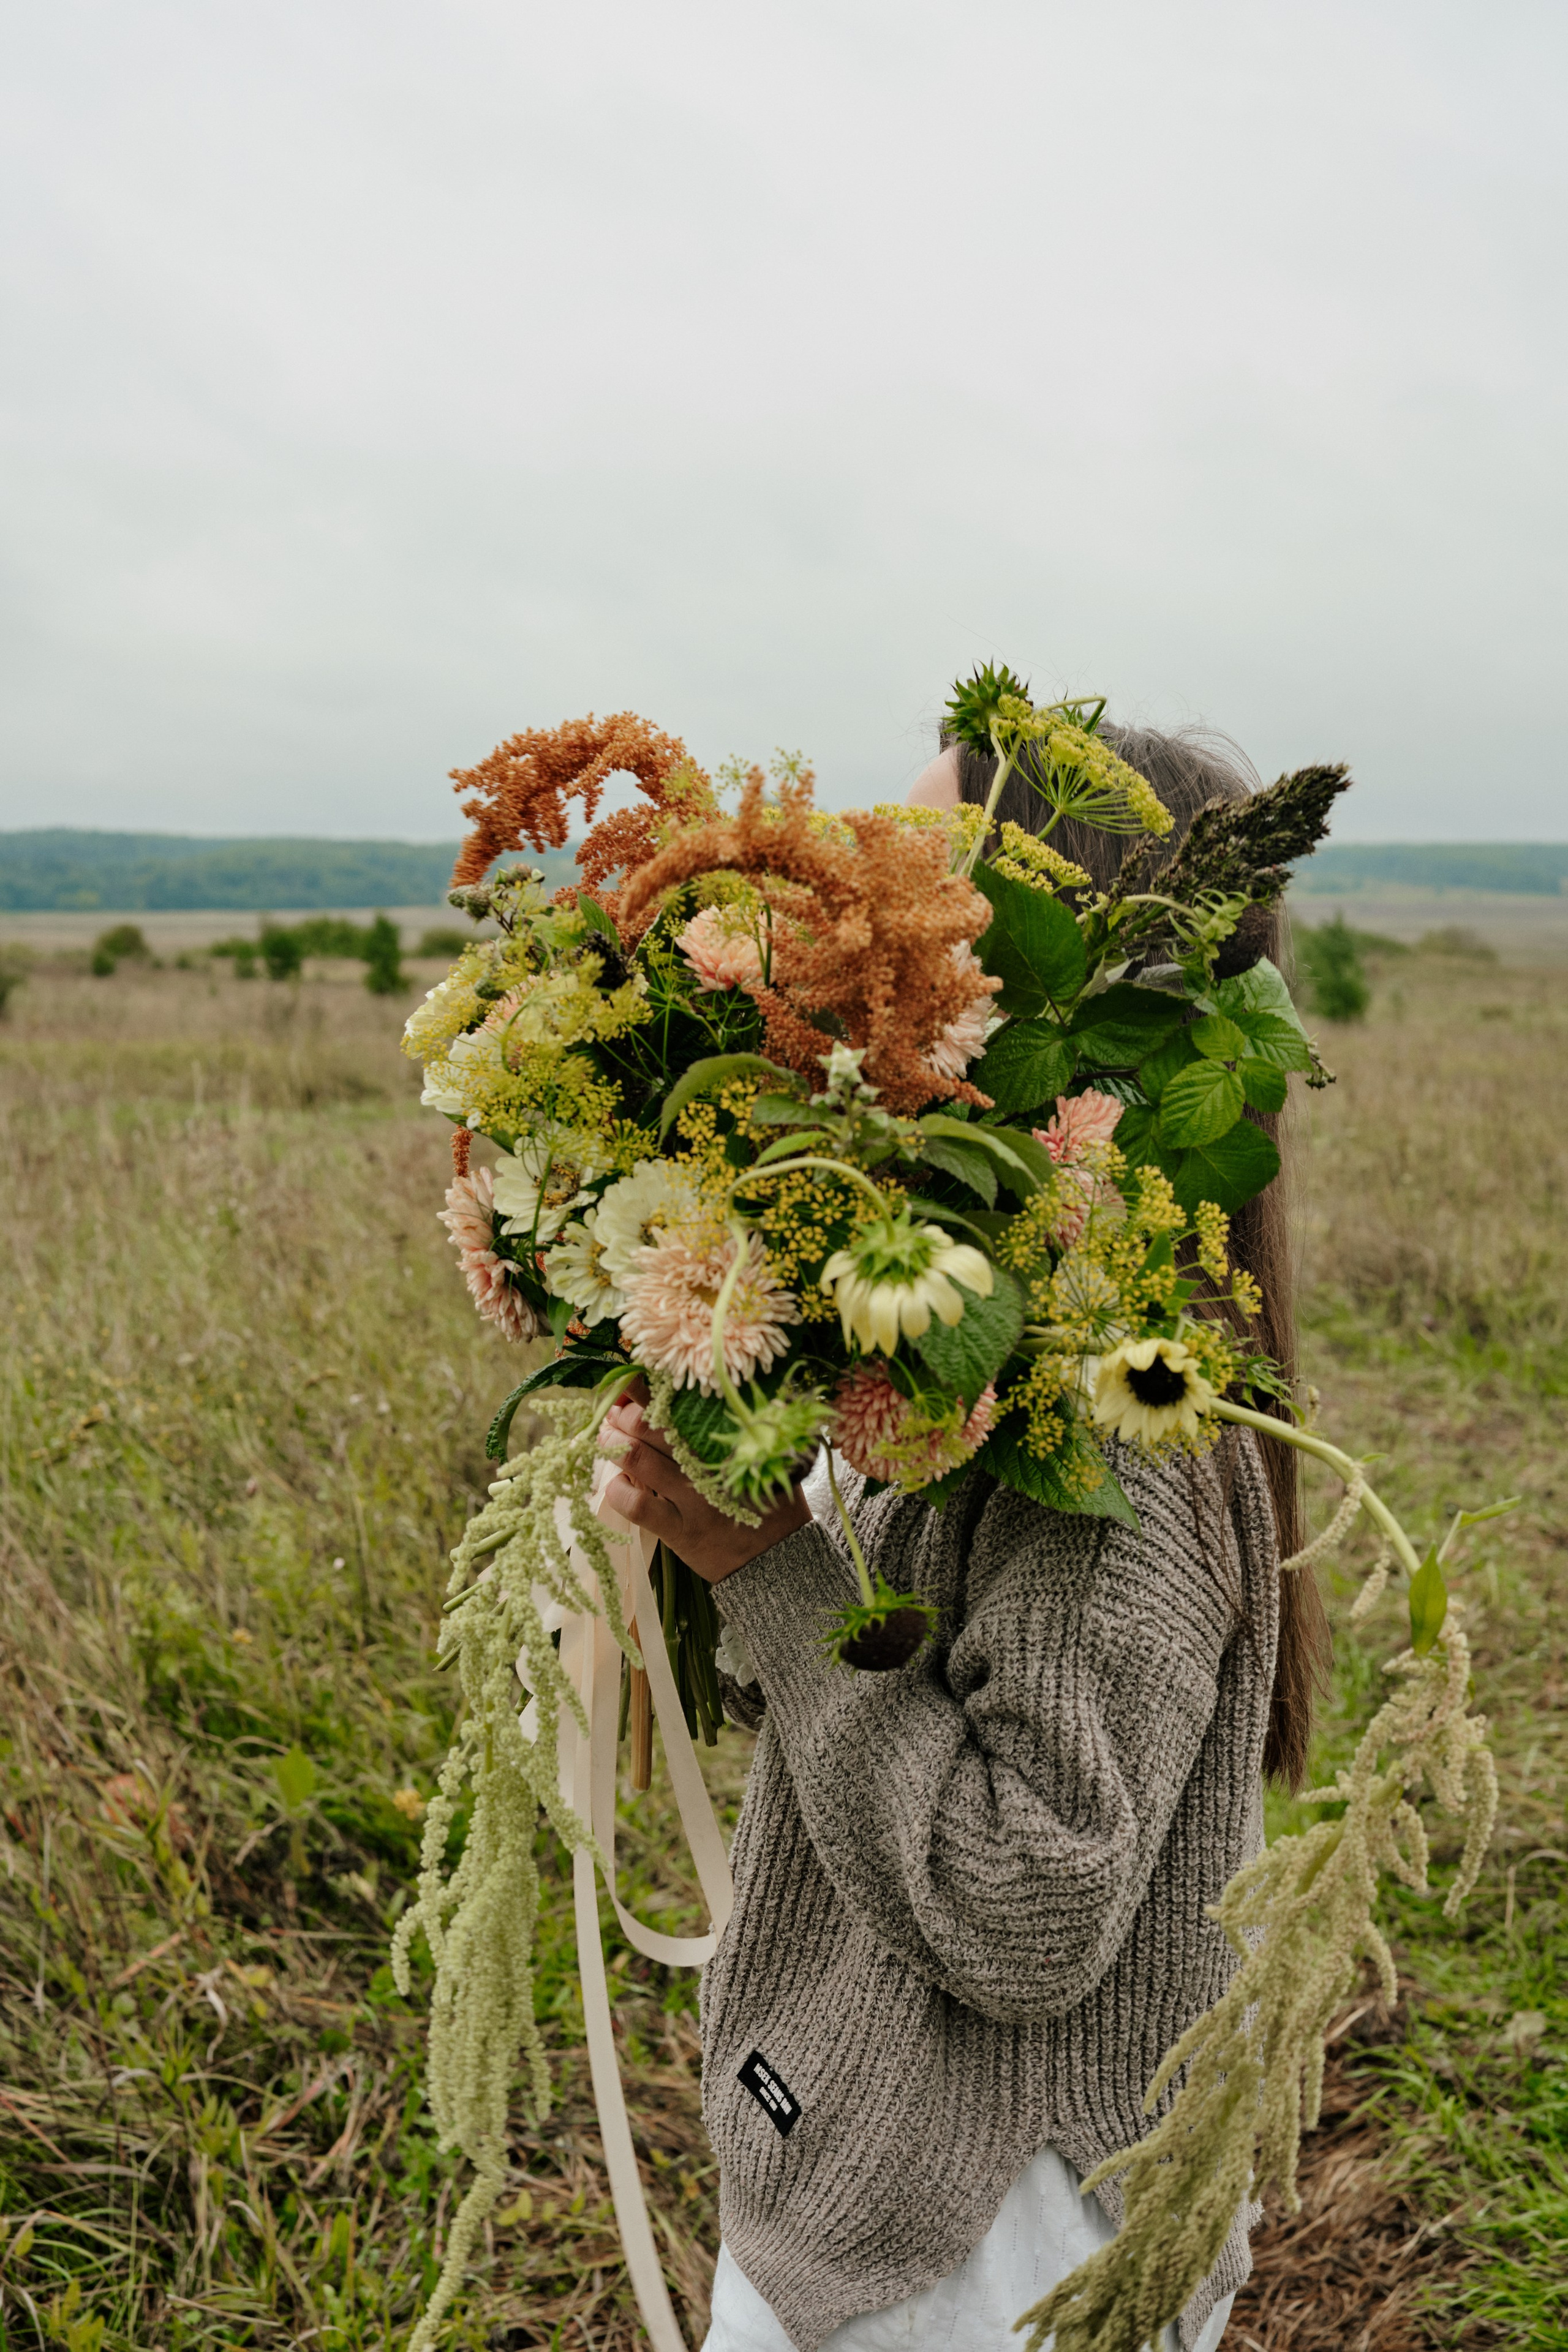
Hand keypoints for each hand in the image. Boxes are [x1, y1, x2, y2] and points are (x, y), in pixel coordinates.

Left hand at [599, 1382, 811, 1583]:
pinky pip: (638, 1507)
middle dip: (624, 1414)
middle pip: (651, 1426)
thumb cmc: (766, 1499)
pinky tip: (614, 1484)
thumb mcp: (763, 1455)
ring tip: (605, 1439)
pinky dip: (618, 1491)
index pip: (680, 1403)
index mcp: (725, 1439)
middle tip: (615, 1413)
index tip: (629, 1380)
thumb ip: (742, 1426)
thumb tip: (717, 1392)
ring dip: (613, 1445)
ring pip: (639, 1460)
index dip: (646, 1389)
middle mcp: (705, 1464)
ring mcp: (691, 1498)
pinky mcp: (680, 1530)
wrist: (778, 1557)